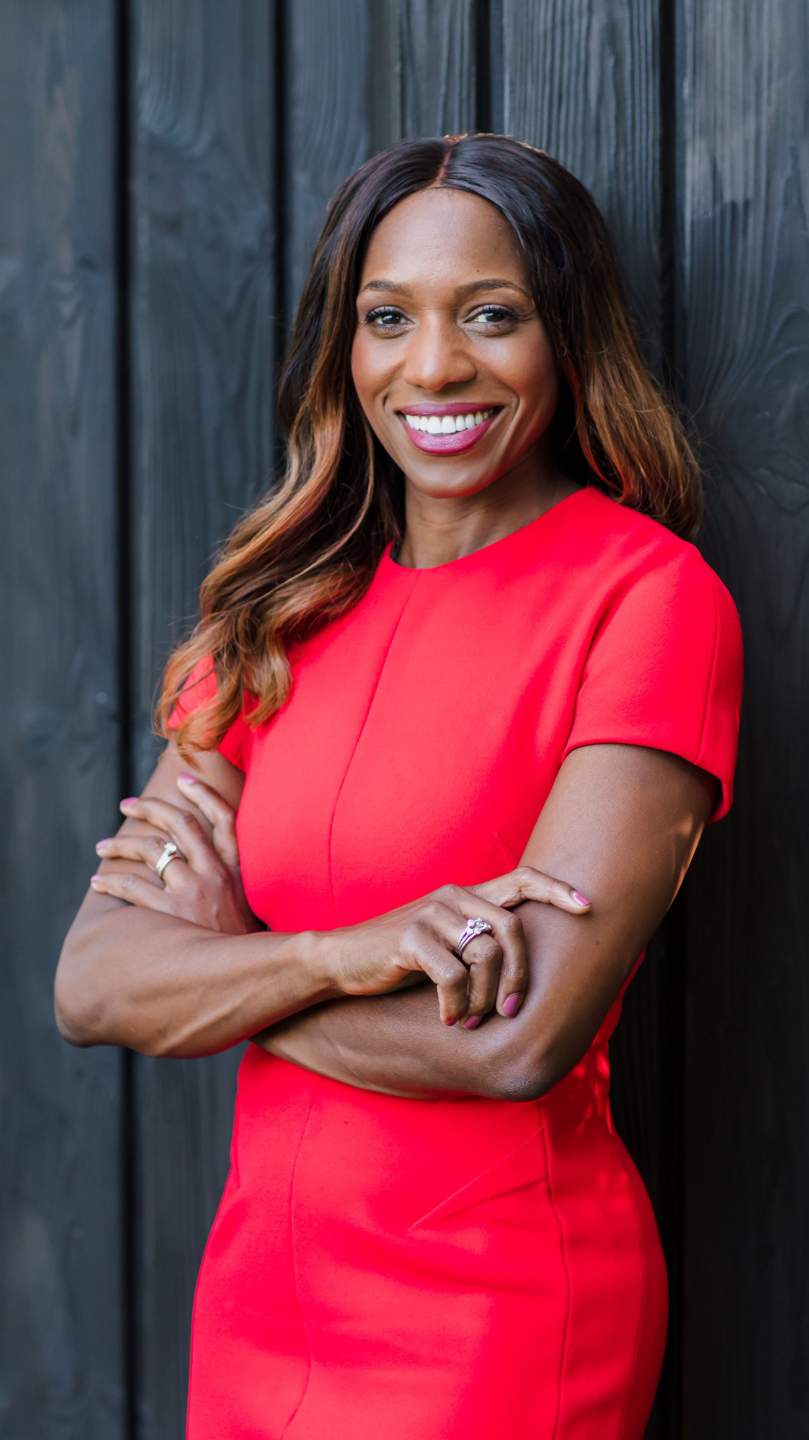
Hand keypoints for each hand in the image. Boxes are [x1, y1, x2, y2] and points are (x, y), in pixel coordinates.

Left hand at [90, 775, 261, 935]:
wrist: (250, 979)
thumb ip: (233, 883)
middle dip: (149, 809)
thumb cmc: (245, 946)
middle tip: (126, 806)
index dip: (204, 793)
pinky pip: (133, 887)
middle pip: (179, 824)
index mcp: (238, 868)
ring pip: (150, 851)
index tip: (184, 779)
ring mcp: (193, 893)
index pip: (225, 817)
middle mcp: (215, 873)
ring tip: (101, 849)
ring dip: (120, 846)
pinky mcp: (171, 916)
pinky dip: (111, 881)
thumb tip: (209, 866)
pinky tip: (98, 882)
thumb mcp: (252, 907)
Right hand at [324, 869, 590, 1028]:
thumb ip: (480, 942)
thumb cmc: (400, 959)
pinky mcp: (411, 938)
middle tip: (510, 1012)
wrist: (341, 960)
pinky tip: (447, 1019)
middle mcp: (452, 898)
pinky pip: (453, 977)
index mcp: (466, 896)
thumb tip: (526, 968)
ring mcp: (431, 915)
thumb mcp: (445, 943)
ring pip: (486, 956)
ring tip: (471, 1020)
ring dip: (484, 999)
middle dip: (520, 976)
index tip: (587, 907)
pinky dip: (456, 1006)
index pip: (522, 878)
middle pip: (513, 929)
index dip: (557, 891)